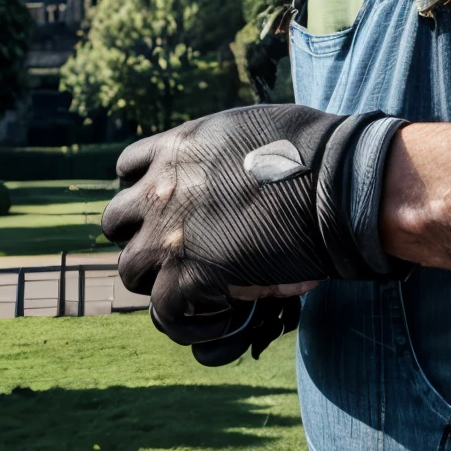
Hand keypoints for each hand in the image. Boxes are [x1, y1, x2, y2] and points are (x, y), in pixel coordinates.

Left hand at [102, 103, 404, 353]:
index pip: (127, 168)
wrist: (335, 185)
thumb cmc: (313, 152)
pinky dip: (189, 321)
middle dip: (141, 235)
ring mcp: (168, 235)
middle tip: (176, 250)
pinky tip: (222, 318)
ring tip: (197, 289)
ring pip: (130, 271)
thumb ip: (223, 149)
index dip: (144, 188)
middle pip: (116, 222)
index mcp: (176, 147)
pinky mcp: (188, 277)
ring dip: (159, 280)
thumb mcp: (253, 129)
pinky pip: (165, 313)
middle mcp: (160, 189)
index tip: (166, 204)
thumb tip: (232, 165)